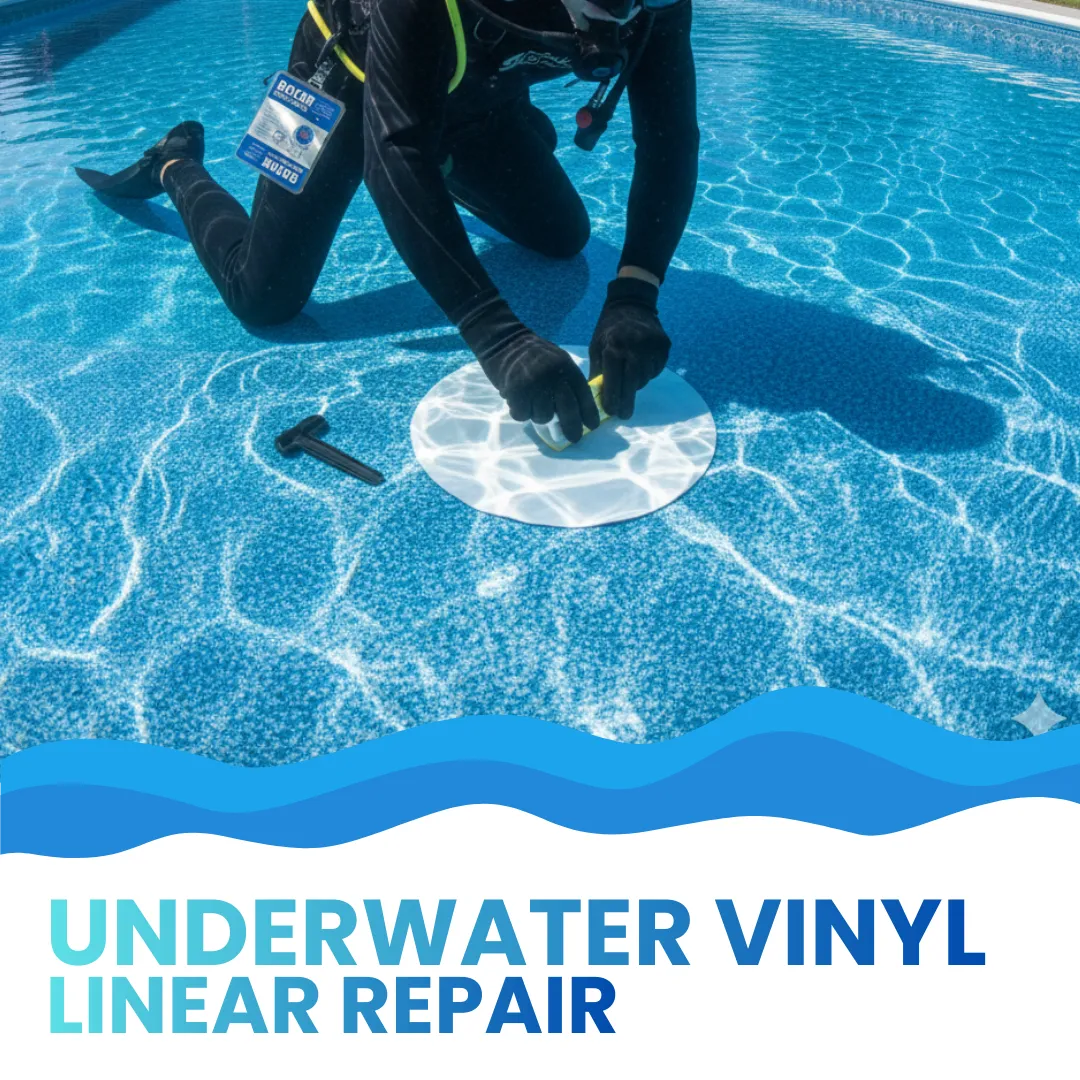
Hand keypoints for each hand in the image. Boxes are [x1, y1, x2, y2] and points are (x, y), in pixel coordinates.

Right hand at [458, 294, 600, 442]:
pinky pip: (522, 415)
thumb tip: (576, 410)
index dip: (589, 412)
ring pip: (543, 416)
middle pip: (568, 410)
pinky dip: (520, 413)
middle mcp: (553, 376)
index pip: (582, 393)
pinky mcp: (516, 391)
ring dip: (538, 416)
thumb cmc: (530, 354)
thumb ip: (566, 381)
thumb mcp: (556, 360)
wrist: (502, 340)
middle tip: (573, 438)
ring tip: (532, 404)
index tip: (592, 426)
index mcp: (566, 367)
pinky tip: (518, 403)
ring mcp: (534, 384)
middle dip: (572, 427)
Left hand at [588, 276, 670, 418]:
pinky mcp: (664, 346)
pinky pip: (655, 369)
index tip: (611, 412)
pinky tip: (640, 367)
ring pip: (645, 377)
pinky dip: (647, 373)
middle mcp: (635, 346)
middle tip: (624, 415)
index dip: (613, 397)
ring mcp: (653, 346)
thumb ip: (598, 371)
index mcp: (615, 346)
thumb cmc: (609, 328)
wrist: (632, 304)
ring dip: (636, 384)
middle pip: (633, 382)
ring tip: (629, 381)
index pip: (614, 378)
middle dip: (627, 400)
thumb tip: (596, 398)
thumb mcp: (597, 346)